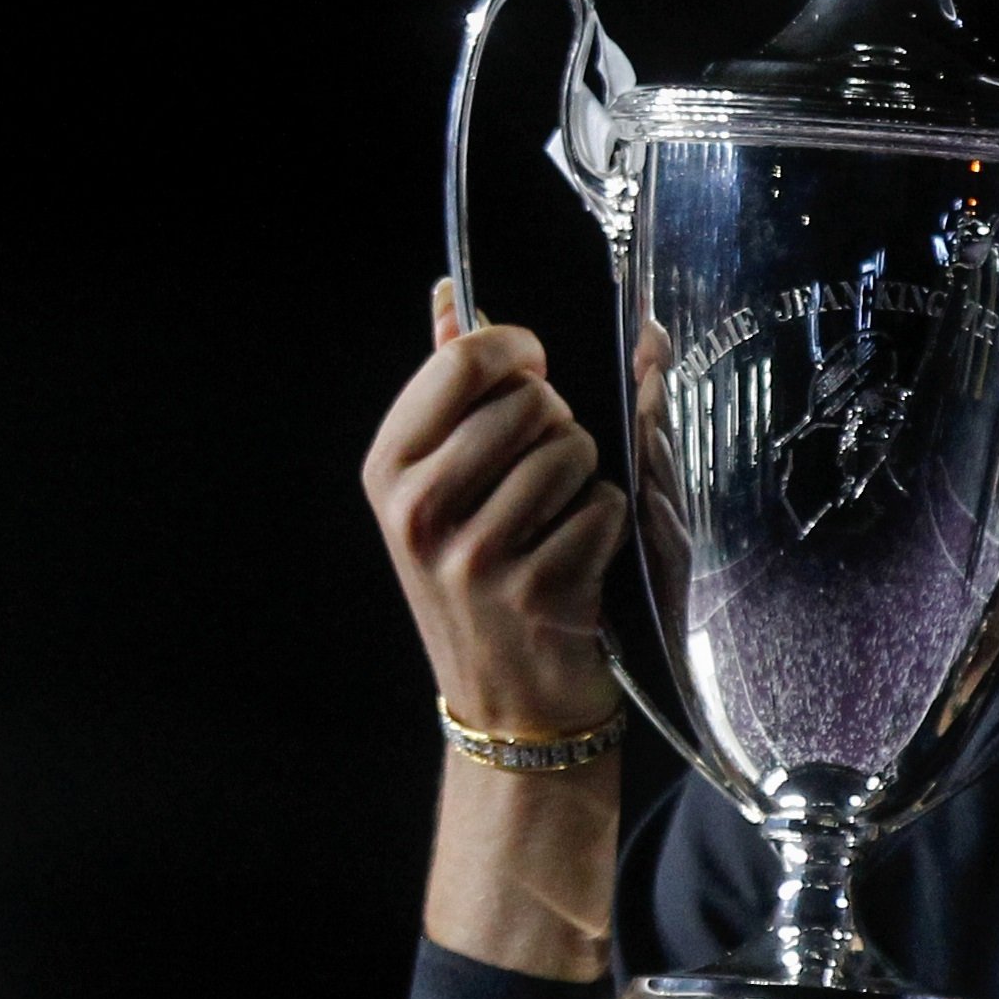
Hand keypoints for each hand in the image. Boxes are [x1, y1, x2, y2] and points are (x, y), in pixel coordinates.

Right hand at [363, 282, 624, 740]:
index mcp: (389, 470)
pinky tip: (580, 561)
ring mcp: (474, 556)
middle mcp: (418, 511)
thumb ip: (447, 386)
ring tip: (558, 521)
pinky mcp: (536, 590)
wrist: (509, 704)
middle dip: (558, 425)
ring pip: (574, 450)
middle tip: (541, 472)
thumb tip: (449, 294)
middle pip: (532, 401)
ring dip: (585, 479)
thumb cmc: (480, 578)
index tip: (532, 373)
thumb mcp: (438, 486)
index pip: (465, 358)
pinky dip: (608, 526)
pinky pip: (604, 507)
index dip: (517, 352)